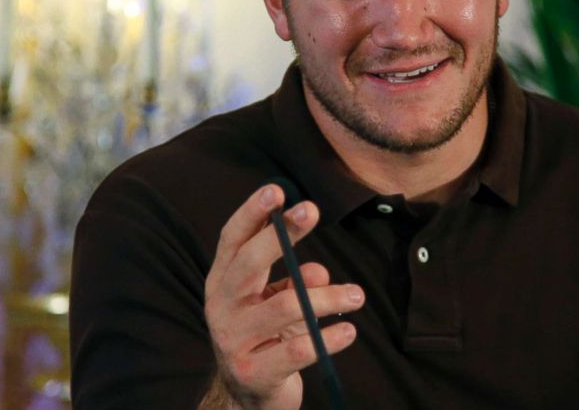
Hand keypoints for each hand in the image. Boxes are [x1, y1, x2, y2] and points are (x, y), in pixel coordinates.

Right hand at [204, 184, 363, 408]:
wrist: (248, 396)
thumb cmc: (265, 334)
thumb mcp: (275, 301)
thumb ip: (293, 281)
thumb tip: (318, 271)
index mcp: (222, 282)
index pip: (232, 240)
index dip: (251, 213)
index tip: (278, 189)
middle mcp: (221, 307)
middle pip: (249, 263)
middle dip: (282, 234)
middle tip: (313, 210)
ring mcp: (234, 341)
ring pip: (286, 307)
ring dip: (328, 297)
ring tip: (357, 295)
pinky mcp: (254, 373)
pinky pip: (299, 349)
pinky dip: (329, 338)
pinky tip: (348, 330)